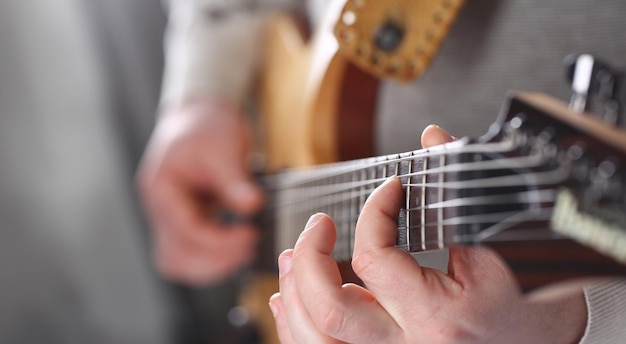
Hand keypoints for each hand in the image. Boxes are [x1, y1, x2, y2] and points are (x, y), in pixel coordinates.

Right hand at [137, 97, 262, 285]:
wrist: (200, 115)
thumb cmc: (207, 126)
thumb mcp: (224, 148)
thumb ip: (235, 180)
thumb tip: (252, 205)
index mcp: (160, 188)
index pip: (185, 230)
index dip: (219, 241)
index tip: (249, 235)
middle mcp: (158, 208)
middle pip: (175, 256)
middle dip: (215, 259)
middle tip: (249, 246)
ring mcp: (168, 217)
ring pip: (178, 261)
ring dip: (212, 264)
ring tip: (244, 249)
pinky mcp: (183, 221)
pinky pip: (190, 252)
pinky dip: (212, 257)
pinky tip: (236, 246)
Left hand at [268, 125, 586, 342]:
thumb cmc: (529, 305)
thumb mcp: (499, 245)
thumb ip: (458, 188)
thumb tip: (432, 138)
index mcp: (440, 316)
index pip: (377, 258)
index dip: (373, 211)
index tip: (388, 188)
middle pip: (330, 309)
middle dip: (310, 258)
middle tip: (319, 224)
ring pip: (317, 339)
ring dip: (293, 292)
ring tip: (293, 256)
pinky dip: (296, 325)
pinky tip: (288, 298)